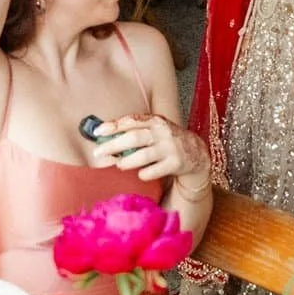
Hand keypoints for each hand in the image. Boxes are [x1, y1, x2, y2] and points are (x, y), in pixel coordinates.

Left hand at [90, 112, 206, 187]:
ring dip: (127, 161)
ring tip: (119, 164)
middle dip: (114, 145)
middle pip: (134, 138)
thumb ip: (135, 131)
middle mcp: (163, 132)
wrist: (196, 153)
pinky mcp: (176, 163)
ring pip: (143, 155)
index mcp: (155, 121)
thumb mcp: (155, 130)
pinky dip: (144, 174)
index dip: (113, 126)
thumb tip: (105, 138)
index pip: (131, 121)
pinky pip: (154, 171)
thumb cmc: (167, 141)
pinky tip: (141, 174)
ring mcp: (170, 148)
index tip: (97, 132)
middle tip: (99, 152)